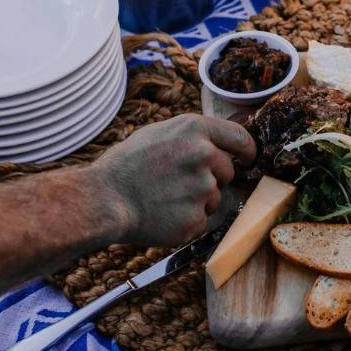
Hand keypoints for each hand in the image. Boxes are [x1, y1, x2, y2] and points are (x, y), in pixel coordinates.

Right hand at [90, 114, 256, 245]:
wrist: (104, 200)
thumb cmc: (126, 166)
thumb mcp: (158, 134)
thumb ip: (192, 136)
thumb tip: (218, 144)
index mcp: (195, 129)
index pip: (241, 137)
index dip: (247, 151)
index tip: (247, 160)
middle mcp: (204, 156)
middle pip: (227, 172)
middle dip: (210, 178)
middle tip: (177, 183)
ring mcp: (202, 189)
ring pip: (214, 198)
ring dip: (196, 201)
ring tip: (164, 198)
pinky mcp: (195, 219)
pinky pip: (201, 221)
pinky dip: (186, 221)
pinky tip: (163, 214)